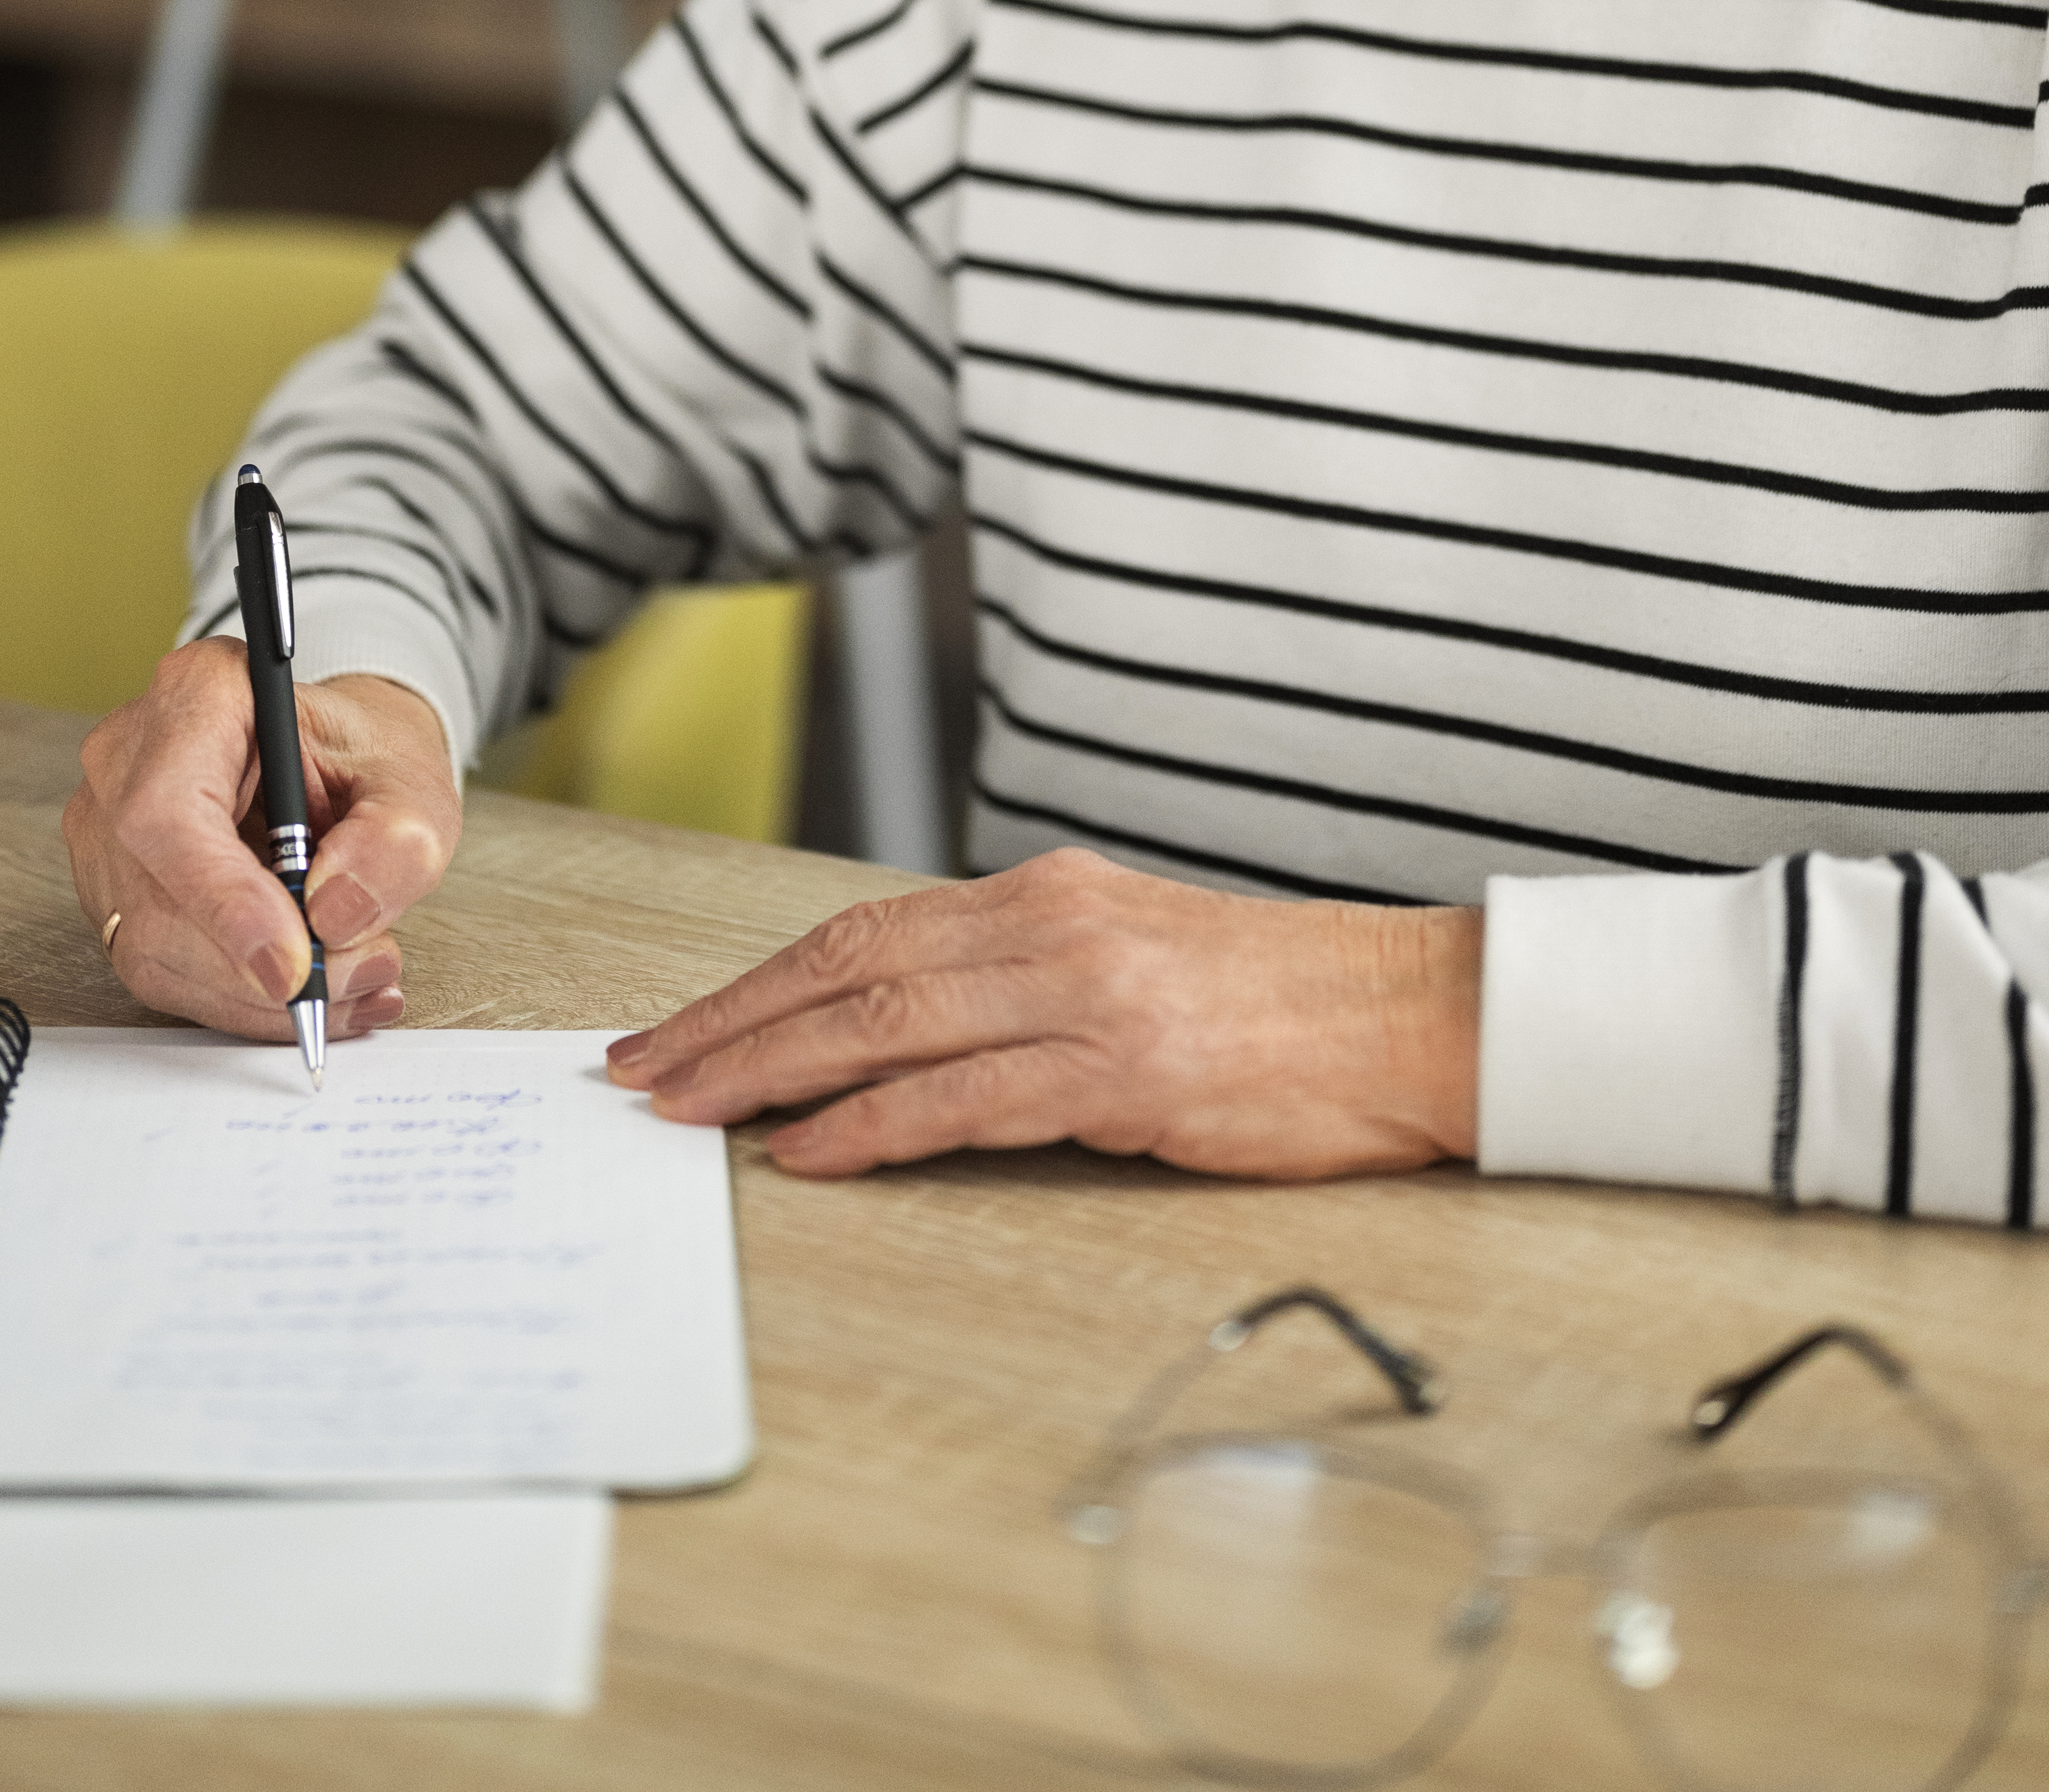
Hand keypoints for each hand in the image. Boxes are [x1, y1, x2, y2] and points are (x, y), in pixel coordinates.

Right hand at [64, 641, 459, 1041]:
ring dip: (258, 993)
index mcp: (199, 693)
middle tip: (359, 973)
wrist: (342, 762)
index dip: (225, 901)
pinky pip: (162, 970)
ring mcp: (109, 829)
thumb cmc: (365, 757)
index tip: (293, 963)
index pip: (171, 812)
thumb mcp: (415, 784)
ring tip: (355, 980)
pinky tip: (317, 990)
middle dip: (260, 964)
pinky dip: (243, 999)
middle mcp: (130, 757)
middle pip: (159, 896)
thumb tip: (333, 913)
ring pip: (155, 948)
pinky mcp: (115, 891)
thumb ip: (395, 841)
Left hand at [605, 845, 1481, 1179]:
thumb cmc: (1272, 1001)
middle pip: (848, 969)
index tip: (682, 1025)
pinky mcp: (1127, 1074)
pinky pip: (965, 1099)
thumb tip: (912, 1028)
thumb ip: (1024, 977)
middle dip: (730, 1023)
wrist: (1406, 1013)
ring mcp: (1088, 997)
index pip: (861, 931)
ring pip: (885, 1025)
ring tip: (690, 1111)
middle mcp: (1051, 928)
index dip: (758, 980)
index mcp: (1046, 896)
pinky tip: (810, 1152)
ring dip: (771, 1072)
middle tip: (643, 1072)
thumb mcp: (1129, 955)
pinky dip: (872, 1126)